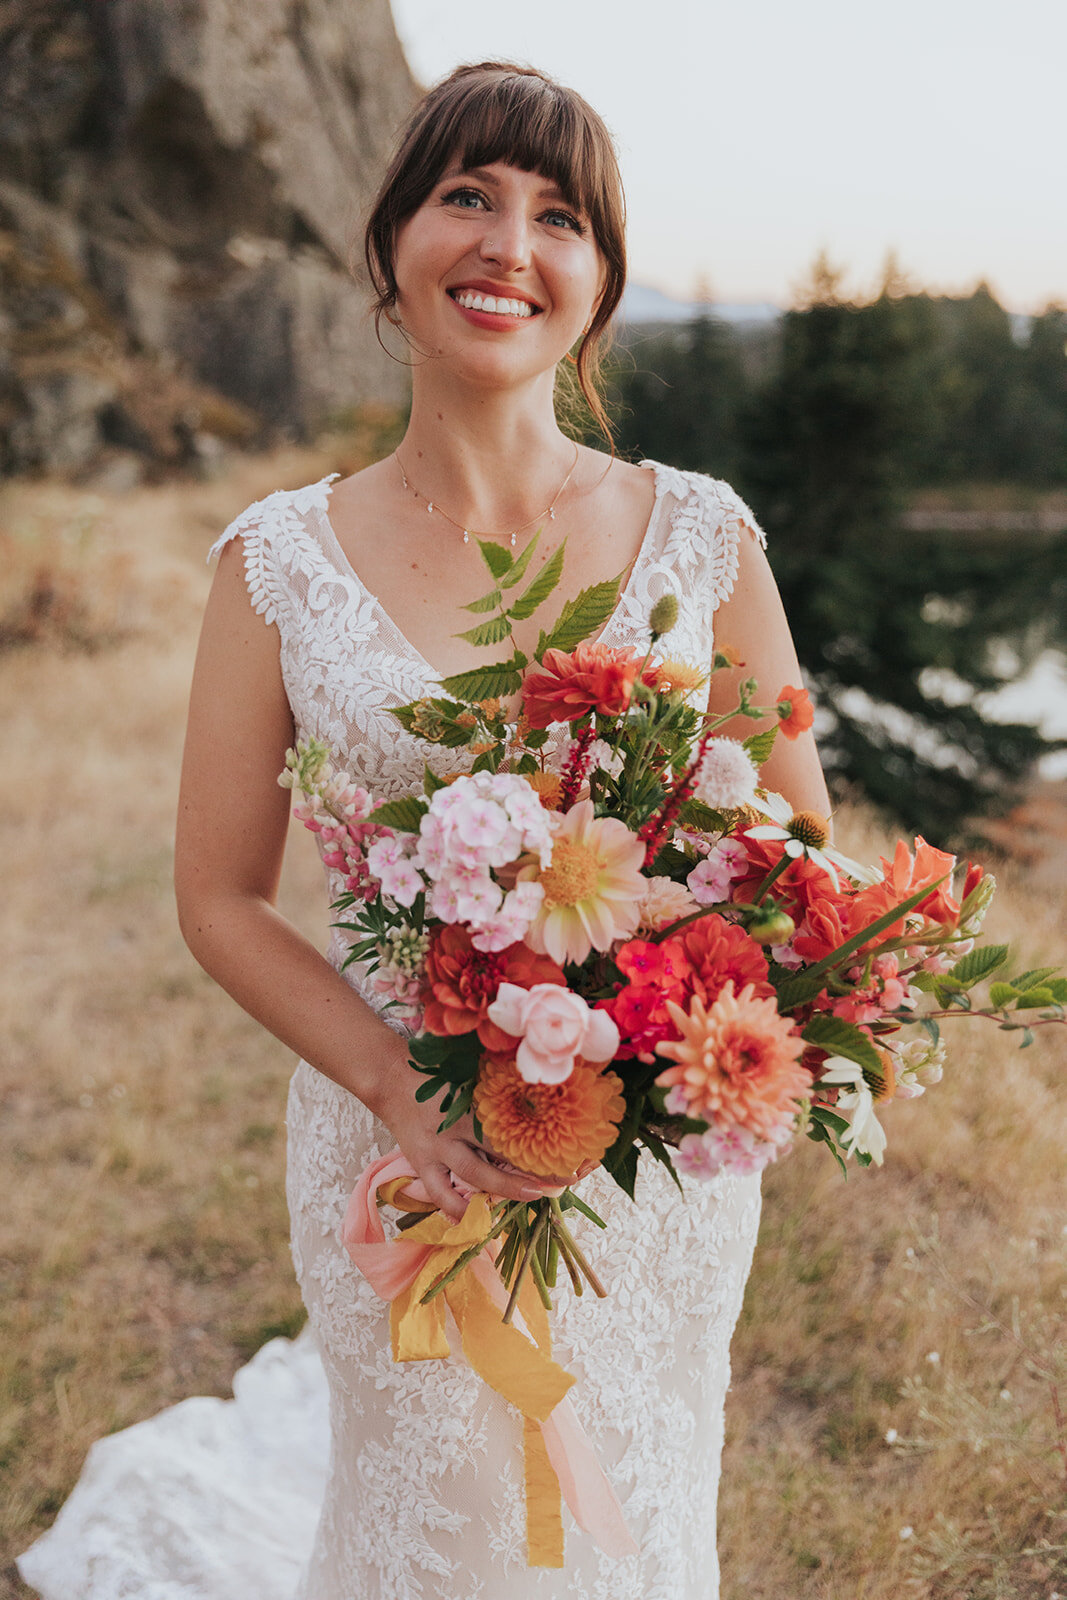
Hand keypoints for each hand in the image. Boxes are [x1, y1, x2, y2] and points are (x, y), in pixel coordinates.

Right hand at [369, 1041, 575, 1220]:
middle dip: (533, 1167)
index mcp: (471, 1102)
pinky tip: (475, 1222)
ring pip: (475, 1175)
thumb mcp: (469, 1075)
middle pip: (501, 1151)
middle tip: (563, 1179)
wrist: (389, 1078)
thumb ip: (496, 1088)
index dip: (541, 1138)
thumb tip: (537, 1094)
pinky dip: (455, 1209)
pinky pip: (439, 1193)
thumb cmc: (435, 1073)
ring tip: (534, 1196)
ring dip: (506, 1189)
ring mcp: (438, 1148)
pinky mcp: (420, 1162)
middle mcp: (457, 1127)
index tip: (569, 1148)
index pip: (512, 1125)